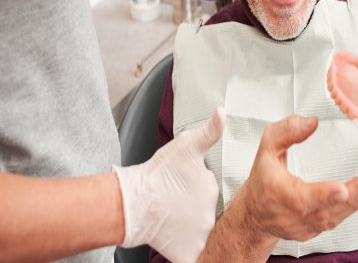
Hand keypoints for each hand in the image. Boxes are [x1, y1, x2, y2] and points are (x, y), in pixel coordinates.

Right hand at [114, 107, 224, 262]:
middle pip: (206, 211)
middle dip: (195, 207)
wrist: (132, 201)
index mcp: (212, 189)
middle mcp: (211, 214)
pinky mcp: (187, 254)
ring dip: (192, 226)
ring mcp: (200, 236)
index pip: (209, 189)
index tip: (183, 187)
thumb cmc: (157, 172)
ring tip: (173, 217)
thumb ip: (210, 130)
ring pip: (201, 231)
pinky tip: (179, 239)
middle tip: (176, 202)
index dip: (196, 188)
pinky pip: (197, 256)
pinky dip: (193, 252)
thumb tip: (223, 112)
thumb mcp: (187, 144)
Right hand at [239, 115, 357, 242]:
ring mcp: (303, 226)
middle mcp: (290, 214)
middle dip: (347, 200)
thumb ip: (286, 131)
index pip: (299, 197)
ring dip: (353, 205)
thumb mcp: (267, 148)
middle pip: (322, 212)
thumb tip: (311, 122)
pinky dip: (348, 210)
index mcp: (277, 192)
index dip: (321, 195)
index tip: (340, 189)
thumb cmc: (263, 179)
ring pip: (330, 220)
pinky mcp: (313, 231)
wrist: (254, 214)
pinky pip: (332, 222)